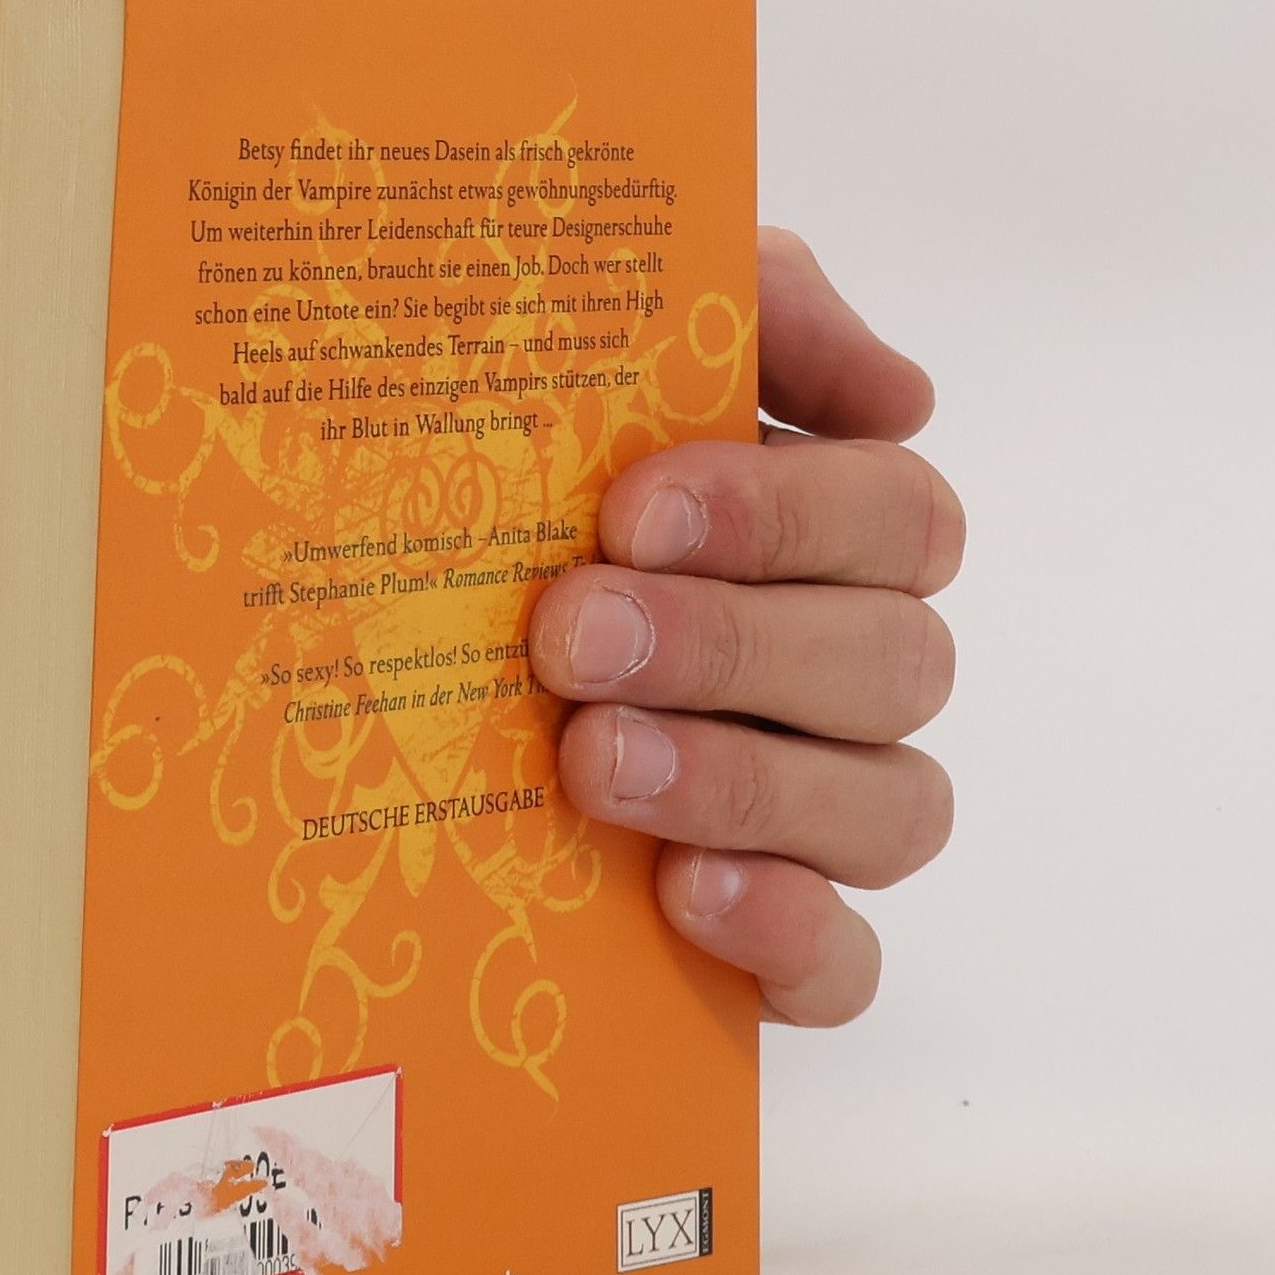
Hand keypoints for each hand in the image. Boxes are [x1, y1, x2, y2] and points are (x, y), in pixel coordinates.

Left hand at [527, 229, 962, 1025]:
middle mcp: (843, 677)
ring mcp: (819, 818)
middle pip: (897, 663)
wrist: (377, 684)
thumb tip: (897, 390)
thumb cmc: (508, 503)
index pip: (896, 520)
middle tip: (570, 639)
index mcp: (822, 542)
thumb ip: (747, 309)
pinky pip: (846, 965)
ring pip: (894, 811)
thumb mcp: (592, 357)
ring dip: (748, 782)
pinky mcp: (771, 944)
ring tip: (596, 766)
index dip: (784, 516)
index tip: (629, 513)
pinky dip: (785, 933)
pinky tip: (684, 893)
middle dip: (733, 647)